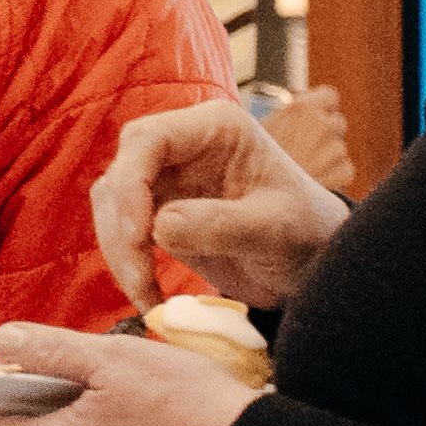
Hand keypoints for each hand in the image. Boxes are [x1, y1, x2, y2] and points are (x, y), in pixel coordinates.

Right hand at [91, 96, 347, 309]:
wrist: (312, 264)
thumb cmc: (307, 233)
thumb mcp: (276, 228)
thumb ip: (222, 224)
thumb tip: (159, 228)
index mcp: (215, 129)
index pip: (149, 139)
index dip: (131, 182)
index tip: (138, 233)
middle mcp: (184, 146)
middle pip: (122, 173)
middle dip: (121, 227)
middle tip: (140, 278)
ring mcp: (168, 179)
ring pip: (113, 205)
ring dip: (119, 251)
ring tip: (148, 296)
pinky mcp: (158, 212)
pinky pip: (122, 233)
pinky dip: (127, 265)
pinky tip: (150, 296)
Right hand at [257, 83, 359, 196]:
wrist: (258, 202)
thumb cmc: (251, 165)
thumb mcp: (257, 130)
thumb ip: (283, 117)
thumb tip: (293, 114)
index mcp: (301, 108)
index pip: (329, 96)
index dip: (320, 106)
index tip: (311, 115)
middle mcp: (322, 124)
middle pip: (336, 122)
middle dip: (324, 133)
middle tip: (304, 147)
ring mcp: (335, 149)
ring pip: (339, 148)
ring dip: (327, 156)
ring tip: (304, 168)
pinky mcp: (343, 172)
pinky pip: (345, 168)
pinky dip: (333, 175)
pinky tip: (312, 181)